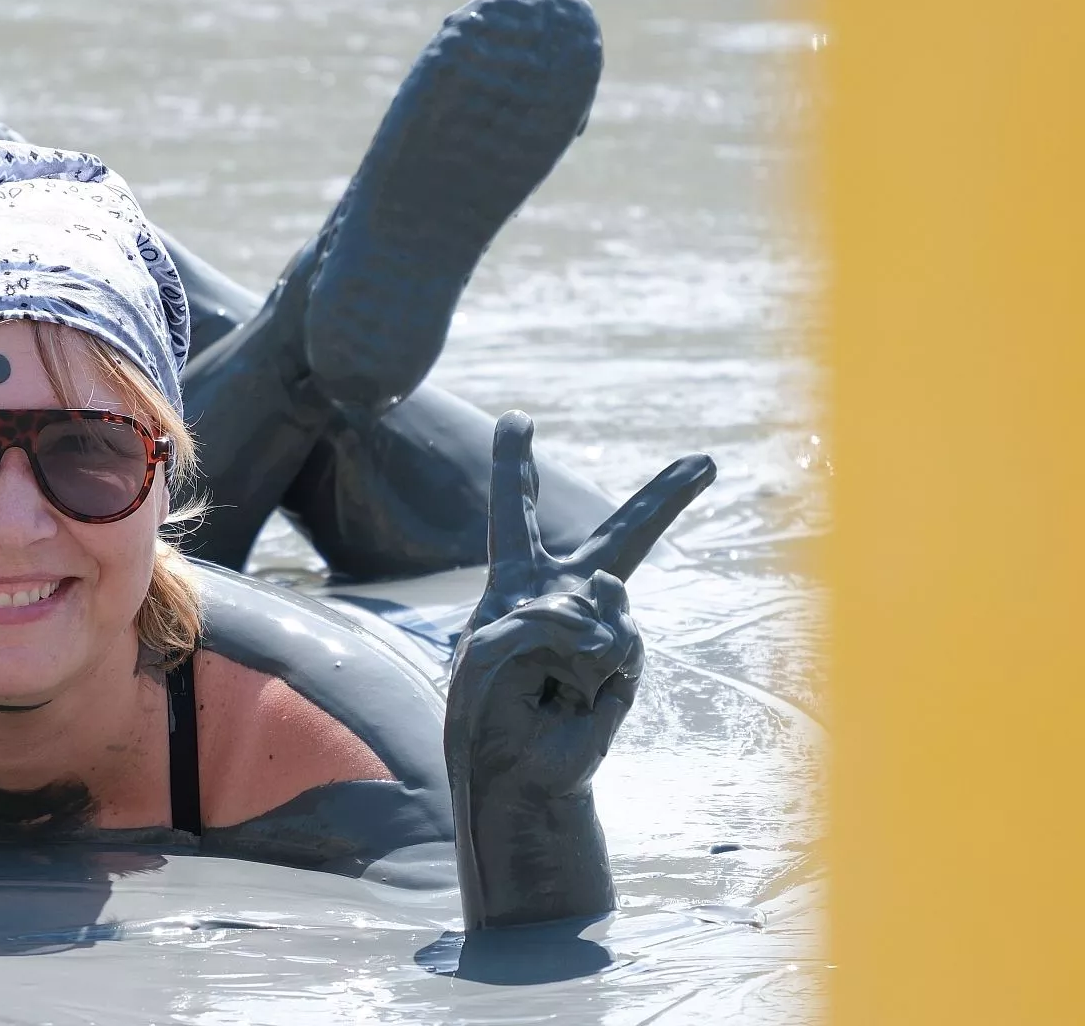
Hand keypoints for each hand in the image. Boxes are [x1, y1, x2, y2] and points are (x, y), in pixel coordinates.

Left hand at [446, 411, 714, 927]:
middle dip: (665, 499)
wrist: (516, 770)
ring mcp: (602, 626)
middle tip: (705, 463)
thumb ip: (540, 616)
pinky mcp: (625, 659)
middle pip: (620, 536)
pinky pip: (616, 636)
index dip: (517, 464)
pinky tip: (574, 691)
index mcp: (515, 584)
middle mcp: (565, 594)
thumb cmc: (486, 711)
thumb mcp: (486, 650)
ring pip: (607, 595)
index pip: (516, 513)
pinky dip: (588, 661)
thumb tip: (608, 610)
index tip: (519, 419)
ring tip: (548, 679)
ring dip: (568, 635)